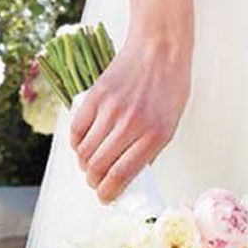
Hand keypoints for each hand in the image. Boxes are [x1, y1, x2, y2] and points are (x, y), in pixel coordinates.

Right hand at [67, 30, 190, 204]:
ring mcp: (111, 110)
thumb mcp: (171, 123)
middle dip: (94, 183)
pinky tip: (83, 145)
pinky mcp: (95, 96)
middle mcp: (131, 124)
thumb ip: (151, 150)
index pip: (121, 175)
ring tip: (90, 165)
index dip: (108, 193)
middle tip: (96, 183)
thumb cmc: (170, 87)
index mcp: (155, 135)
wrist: (160, 49)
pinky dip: (76, 143)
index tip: (105, 198)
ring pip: (85, 151)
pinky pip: (76, 129)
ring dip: (84, 165)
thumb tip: (130, 176)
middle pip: (99, 167)